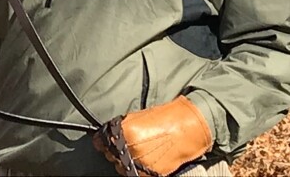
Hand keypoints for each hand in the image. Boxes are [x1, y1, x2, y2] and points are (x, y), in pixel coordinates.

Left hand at [93, 96, 211, 176]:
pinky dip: (138, 169)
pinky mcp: (151, 173)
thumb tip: (111, 135)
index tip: (103, 142)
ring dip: (127, 162)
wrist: (188, 127)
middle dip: (116, 152)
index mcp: (124, 132)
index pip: (101, 143)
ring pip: (122, 167)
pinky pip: (136, 174)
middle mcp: (130, 148)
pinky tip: (144, 161)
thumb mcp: (138, 117)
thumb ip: (123, 128)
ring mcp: (140, 163)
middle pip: (112, 156)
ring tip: (138, 153)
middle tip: (126, 146)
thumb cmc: (166, 118)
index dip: (103, 142)